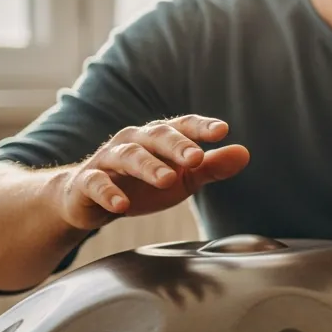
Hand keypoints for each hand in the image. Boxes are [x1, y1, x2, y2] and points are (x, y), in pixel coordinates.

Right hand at [54, 115, 249, 230]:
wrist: (90, 199)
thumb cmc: (144, 183)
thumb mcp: (183, 177)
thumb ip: (211, 167)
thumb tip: (244, 153)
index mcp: (159, 138)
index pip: (183, 125)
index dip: (201, 127)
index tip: (222, 131)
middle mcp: (134, 141)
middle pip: (156, 136)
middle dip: (177, 145)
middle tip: (197, 157)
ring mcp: (108, 160)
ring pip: (128, 156)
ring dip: (147, 166)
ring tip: (167, 179)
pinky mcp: (87, 182)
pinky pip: (96, 183)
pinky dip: (108, 192)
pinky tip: (122, 205)